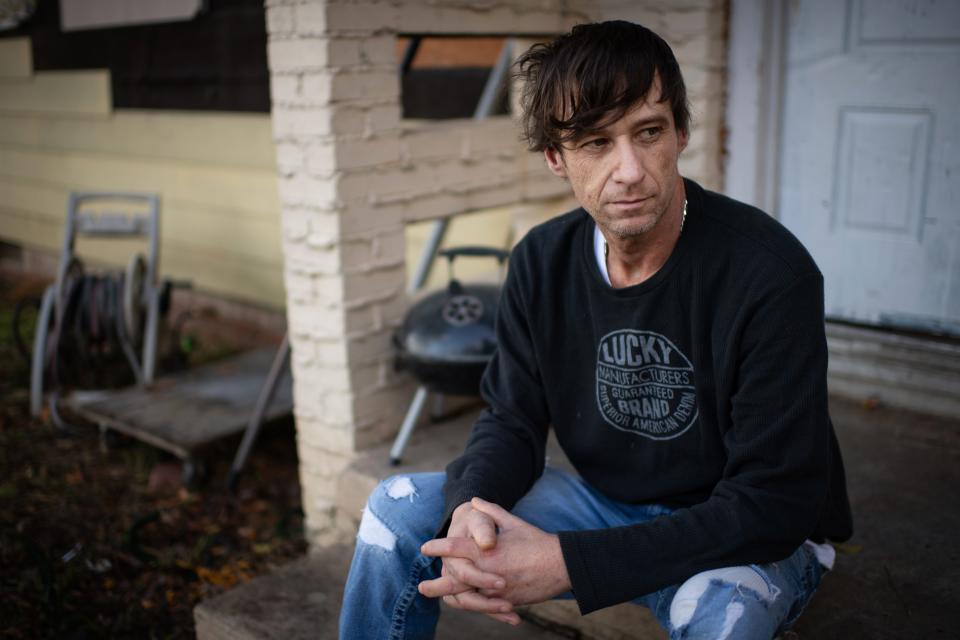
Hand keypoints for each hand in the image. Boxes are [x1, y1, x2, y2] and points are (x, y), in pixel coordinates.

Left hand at [421, 498, 571, 611]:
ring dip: (452, 599)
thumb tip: (474, 500)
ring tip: (440, 598)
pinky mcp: (508, 601)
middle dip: (437, 585)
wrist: (562, 565)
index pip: (455, 549)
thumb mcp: (513, 522)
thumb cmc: (536, 541)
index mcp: (488, 551)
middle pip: (455, 581)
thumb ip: (490, 512)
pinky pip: (486, 607)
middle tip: (421, 587)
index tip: (426, 547)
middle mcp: (489, 572)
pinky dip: (474, 606)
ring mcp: (497, 590)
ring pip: (468, 598)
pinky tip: (465, 603)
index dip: (438, 547)